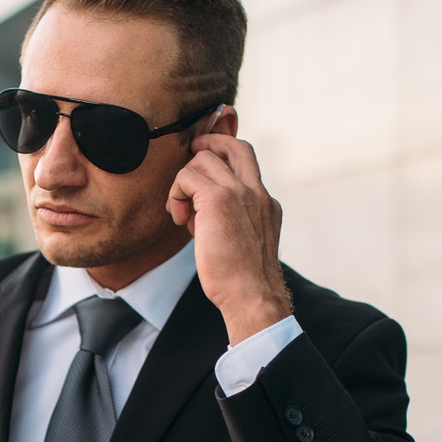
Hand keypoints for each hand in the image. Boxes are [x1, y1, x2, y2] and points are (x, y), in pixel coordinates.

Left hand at [167, 126, 292, 343]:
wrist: (251, 295)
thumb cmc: (242, 281)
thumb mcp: (242, 243)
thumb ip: (228, 221)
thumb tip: (196, 212)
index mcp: (265, 202)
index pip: (247, 162)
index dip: (223, 157)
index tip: (203, 171)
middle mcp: (256, 192)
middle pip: (234, 145)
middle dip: (207, 145)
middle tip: (188, 166)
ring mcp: (240, 193)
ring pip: (204, 159)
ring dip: (184, 182)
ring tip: (182, 214)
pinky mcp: (218, 200)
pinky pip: (187, 177)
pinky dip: (176, 193)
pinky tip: (179, 219)